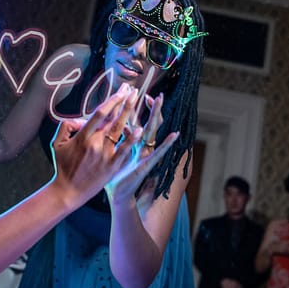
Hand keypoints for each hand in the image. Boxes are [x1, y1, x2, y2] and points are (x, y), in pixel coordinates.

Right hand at [48, 83, 149, 205]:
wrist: (68, 192)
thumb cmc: (62, 166)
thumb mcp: (57, 144)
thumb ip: (66, 126)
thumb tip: (79, 119)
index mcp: (82, 137)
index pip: (99, 114)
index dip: (111, 101)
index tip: (120, 91)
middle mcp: (95, 144)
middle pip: (112, 118)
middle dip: (123, 102)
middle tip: (132, 90)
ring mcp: (105, 155)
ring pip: (119, 130)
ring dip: (129, 114)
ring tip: (137, 101)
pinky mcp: (112, 167)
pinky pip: (124, 150)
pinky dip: (131, 139)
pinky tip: (140, 129)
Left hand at [104, 92, 176, 208]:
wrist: (118, 195)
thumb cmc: (114, 174)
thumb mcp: (113, 152)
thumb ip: (115, 138)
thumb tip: (115, 124)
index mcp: (132, 142)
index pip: (135, 120)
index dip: (134, 106)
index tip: (133, 93)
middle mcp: (141, 146)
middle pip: (147, 122)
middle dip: (151, 108)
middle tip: (156, 93)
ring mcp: (145, 154)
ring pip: (151, 131)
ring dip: (155, 116)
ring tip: (160, 102)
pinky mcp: (146, 165)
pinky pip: (157, 153)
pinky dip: (166, 144)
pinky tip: (175, 135)